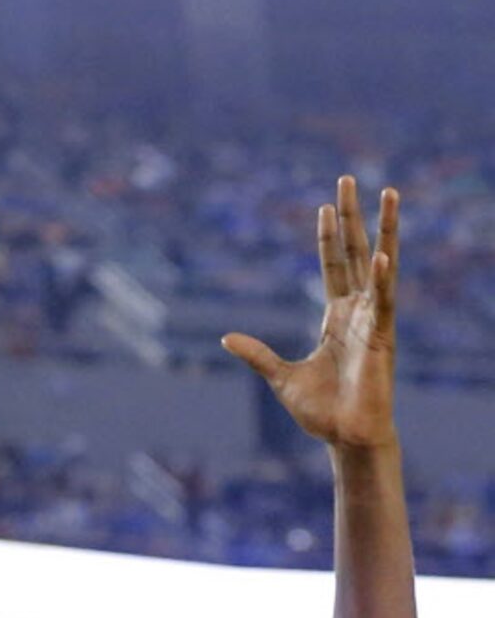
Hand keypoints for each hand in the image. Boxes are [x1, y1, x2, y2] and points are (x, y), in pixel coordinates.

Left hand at [224, 176, 398, 451]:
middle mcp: (358, 312)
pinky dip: (382, 280)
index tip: (324, 206)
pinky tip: (382, 256)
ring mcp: (373, 322)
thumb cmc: (321, 412)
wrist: (345, 439)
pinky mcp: (382, 339)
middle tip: (347, 178)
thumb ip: (257, 355)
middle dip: (353, 216)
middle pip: (354, 252)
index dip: (328, 236)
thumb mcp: (279, 377)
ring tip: (389, 193)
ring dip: (385, 230)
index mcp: (336, 318)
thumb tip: (227, 338)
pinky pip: (384, 304)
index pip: (332, 266)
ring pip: (380, 266)